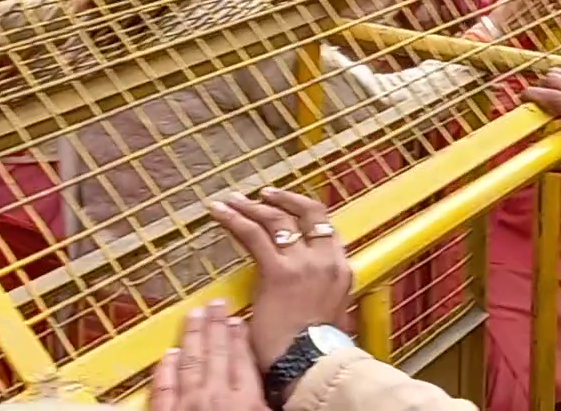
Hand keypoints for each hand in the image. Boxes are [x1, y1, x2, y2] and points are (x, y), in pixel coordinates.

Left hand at [151, 301, 267, 410]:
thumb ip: (267, 403)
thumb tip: (283, 392)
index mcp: (245, 400)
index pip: (242, 359)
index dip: (239, 337)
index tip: (237, 319)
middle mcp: (215, 394)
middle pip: (216, 353)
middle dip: (216, 325)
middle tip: (215, 304)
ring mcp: (188, 403)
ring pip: (190, 362)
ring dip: (193, 336)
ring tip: (194, 314)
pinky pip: (164, 387)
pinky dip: (165, 368)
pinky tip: (168, 353)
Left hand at [206, 189, 350, 368]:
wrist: (311, 364)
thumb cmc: (316, 350)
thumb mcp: (329, 314)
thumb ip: (320, 295)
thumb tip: (306, 294)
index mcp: (341, 270)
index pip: (326, 227)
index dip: (304, 213)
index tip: (287, 208)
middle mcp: (326, 260)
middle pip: (308, 213)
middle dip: (284, 200)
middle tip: (264, 195)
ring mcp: (303, 264)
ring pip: (277, 221)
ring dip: (253, 207)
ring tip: (233, 201)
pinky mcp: (278, 272)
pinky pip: (253, 235)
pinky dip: (234, 219)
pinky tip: (219, 212)